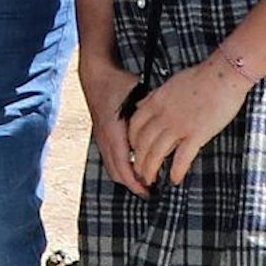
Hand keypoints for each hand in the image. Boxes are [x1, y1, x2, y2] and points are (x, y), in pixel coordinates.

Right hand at [80, 56, 151, 196]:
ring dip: (127, 177)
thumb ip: (150, 114)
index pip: (124, 167)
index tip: (150, 190)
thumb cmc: (118, 83)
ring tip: (144, 181)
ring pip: (112, 167)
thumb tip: (168, 126)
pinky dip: (121, 167)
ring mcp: (102, 138)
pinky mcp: (102, 135)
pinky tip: (134, 165)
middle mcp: (106, 139)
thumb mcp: (137, 96)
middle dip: (133, 185)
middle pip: (117, 173)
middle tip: (150, 191)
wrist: (96, 74)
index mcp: (114, 133)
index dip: (137, 182)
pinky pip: (110, 158)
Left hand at [123, 56, 252, 186]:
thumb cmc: (201, 77)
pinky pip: (182, 157)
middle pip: (142, 143)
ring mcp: (179, 126)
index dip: (131, 142)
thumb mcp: (170, 83)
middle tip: (139, 173)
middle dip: (138, 161)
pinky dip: (176, 171)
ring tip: (150, 180)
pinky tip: (174, 179)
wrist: (223, 75)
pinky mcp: (197, 134)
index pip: (134, 126)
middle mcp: (163, 115)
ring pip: (157, 153)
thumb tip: (143, 104)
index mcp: (156, 102)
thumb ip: (155, 96)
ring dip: (151, 170)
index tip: (133, 150)